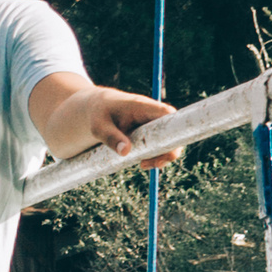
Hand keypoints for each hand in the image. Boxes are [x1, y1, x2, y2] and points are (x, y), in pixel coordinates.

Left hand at [57, 84, 176, 159]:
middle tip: (153, 164)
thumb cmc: (98, 113)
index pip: (167, 113)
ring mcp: (153, 124)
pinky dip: (155, 156)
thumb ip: (111, 137)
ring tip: (143, 165)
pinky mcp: (151, 133)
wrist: (97, 108)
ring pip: (168, 141)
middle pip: (173, 131)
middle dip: (168, 150)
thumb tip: (125, 152)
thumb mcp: (98, 126)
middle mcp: (152, 114)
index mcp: (142, 106)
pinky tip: (143, 163)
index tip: (166, 150)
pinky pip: (160, 145)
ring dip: (161, 156)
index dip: (174, 129)